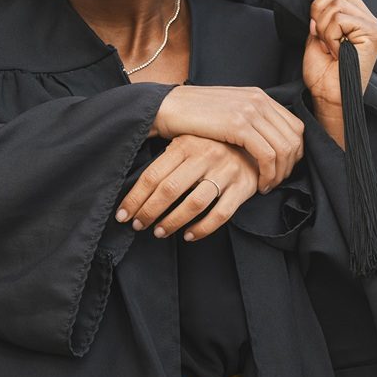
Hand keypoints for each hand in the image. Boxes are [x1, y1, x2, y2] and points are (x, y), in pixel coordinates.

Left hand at [115, 135, 261, 241]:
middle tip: (138, 226)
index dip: (135, 198)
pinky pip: (220, 214)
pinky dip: (203, 229)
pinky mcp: (242, 187)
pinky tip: (189, 235)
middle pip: (169, 190)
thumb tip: (130, 179)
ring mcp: (225, 171)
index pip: (153, 175)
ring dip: (172, 222)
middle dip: (149, 212)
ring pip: (194, 204)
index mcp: (185, 144)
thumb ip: (164, 157)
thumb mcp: (186, 141)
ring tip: (159, 232)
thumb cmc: (210, 146)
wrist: (253, 143)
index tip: (123, 215)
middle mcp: (205, 155)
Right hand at [153, 86, 303, 192]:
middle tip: (276, 182)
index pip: (295, 126)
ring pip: (284, 148)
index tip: (282, 170)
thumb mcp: (228, 112)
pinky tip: (258, 185)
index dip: (294, 152)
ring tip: (266, 186)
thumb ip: (248, 120)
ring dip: (280, 173)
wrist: (168, 107)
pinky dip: (268, 174)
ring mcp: (250, 111)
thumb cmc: (192, 115)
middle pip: (294, 137)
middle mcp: (259, 100)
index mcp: (258, 96)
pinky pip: (268, 155)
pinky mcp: (239, 125)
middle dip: (290, 165)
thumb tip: (265, 141)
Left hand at [303, 0, 376, 109]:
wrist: (328, 96)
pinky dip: (330, 34)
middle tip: (319, 33)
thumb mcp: (317, 35)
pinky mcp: (373, 33)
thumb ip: (320, 14)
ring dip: (323, 27)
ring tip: (329, 46)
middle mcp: (370, 20)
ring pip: (336, 5)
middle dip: (319, 8)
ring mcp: (374, 26)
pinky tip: (336, 51)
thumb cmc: (323, 72)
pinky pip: (340, 18)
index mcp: (358, 19)